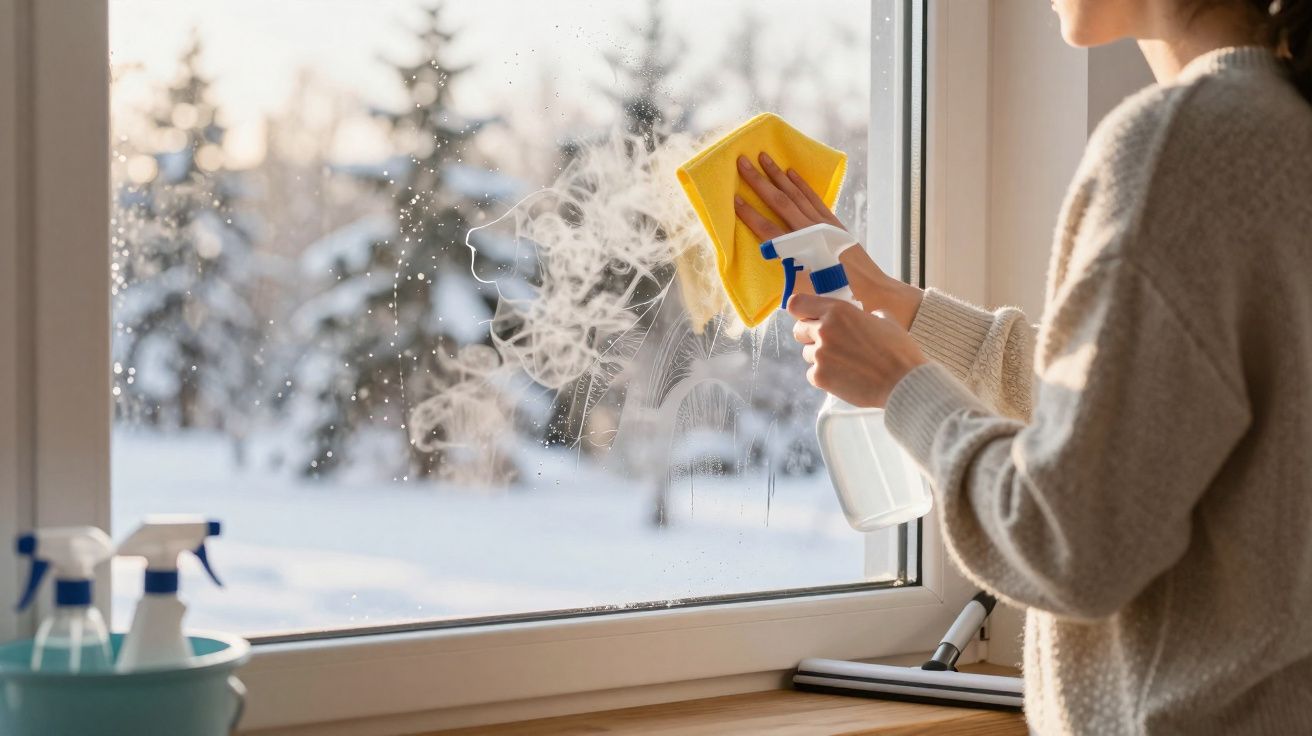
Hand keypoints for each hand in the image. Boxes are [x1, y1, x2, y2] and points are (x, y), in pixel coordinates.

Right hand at [734, 152, 923, 329]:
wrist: (874, 292)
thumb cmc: (838, 298)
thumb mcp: (806, 293)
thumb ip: (785, 277)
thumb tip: (771, 266)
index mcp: (800, 250)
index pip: (767, 228)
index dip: (749, 214)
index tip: (733, 198)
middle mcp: (812, 231)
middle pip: (780, 202)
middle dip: (759, 181)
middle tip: (742, 162)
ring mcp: (824, 224)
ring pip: (796, 193)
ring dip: (778, 175)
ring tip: (764, 158)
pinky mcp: (834, 223)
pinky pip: (814, 197)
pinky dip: (801, 184)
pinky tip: (791, 172)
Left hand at [788, 292, 928, 407]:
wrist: (904, 382)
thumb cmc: (898, 350)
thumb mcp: (885, 319)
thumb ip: (864, 315)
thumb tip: (862, 318)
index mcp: (838, 311)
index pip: (796, 304)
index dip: (801, 312)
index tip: (808, 318)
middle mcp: (824, 330)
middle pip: (798, 331)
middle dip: (811, 336)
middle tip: (832, 344)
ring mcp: (820, 354)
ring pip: (807, 354)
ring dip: (820, 357)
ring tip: (845, 363)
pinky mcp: (820, 377)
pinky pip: (813, 374)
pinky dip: (825, 376)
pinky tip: (845, 377)